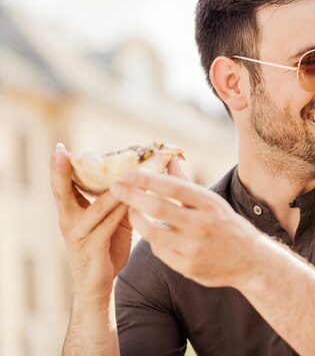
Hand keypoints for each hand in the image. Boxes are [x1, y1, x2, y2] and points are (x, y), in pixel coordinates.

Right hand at [50, 143, 131, 305]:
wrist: (96, 287)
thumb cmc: (103, 250)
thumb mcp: (107, 222)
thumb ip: (113, 202)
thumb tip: (130, 179)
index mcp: (70, 213)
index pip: (62, 186)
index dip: (60, 167)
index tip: (60, 148)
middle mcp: (69, 222)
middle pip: (63, 191)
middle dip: (62, 171)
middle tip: (61, 152)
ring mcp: (79, 234)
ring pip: (97, 204)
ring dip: (112, 187)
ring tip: (124, 169)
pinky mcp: (93, 246)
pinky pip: (110, 222)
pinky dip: (122, 208)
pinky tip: (133, 198)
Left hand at [109, 168, 262, 288]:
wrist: (250, 261)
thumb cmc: (228, 226)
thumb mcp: (212, 202)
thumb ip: (186, 184)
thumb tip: (168, 160)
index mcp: (210, 205)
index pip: (173, 187)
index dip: (148, 179)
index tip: (128, 173)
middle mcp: (202, 225)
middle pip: (157, 208)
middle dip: (132, 196)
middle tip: (115, 187)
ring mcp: (194, 248)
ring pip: (152, 232)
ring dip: (136, 219)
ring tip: (130, 210)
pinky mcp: (187, 267)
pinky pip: (158, 251)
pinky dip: (152, 239)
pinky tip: (151, 232)